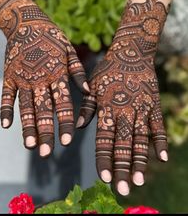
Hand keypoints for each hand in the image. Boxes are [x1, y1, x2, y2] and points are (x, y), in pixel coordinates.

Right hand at [0, 0, 88, 156]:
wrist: (27, 22)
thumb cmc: (53, 39)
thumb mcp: (70, 52)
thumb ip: (78, 73)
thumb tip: (89, 92)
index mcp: (57, 74)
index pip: (63, 103)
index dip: (65, 123)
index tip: (67, 142)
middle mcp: (40, 79)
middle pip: (43, 110)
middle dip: (45, 132)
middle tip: (46, 152)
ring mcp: (22, 78)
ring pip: (25, 106)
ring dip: (27, 126)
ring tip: (29, 145)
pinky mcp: (9, 75)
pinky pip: (6, 95)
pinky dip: (5, 109)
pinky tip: (5, 125)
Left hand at [77, 0, 167, 194]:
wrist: (131, 52)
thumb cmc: (108, 70)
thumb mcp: (92, 86)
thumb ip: (86, 107)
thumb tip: (80, 127)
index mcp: (106, 107)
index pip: (103, 139)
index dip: (104, 158)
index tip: (104, 177)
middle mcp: (124, 111)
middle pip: (122, 145)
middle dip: (121, 168)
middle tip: (122, 190)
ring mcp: (141, 109)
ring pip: (139, 140)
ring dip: (139, 161)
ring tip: (138, 181)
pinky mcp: (153, 105)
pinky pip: (157, 126)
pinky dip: (159, 142)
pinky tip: (161, 158)